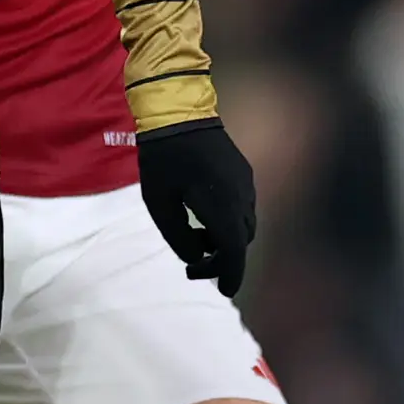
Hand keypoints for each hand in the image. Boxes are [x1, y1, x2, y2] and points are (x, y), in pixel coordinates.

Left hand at [135, 118, 258, 295]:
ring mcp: (245, 183)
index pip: (233, 252)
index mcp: (219, 205)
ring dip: (225, 240)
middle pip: (240, 242)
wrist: (179, 112)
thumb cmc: (162, 158)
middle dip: (222, 260)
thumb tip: (195, 257)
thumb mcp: (158, 203)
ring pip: (243, 226)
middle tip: (194, 266)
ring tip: (196, 239)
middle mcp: (240, 197)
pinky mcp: (243, 173)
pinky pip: (242, 208)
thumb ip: (178, 236)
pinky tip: (204, 215)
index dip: (230, 275)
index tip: (223, 291)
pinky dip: (228, 222)